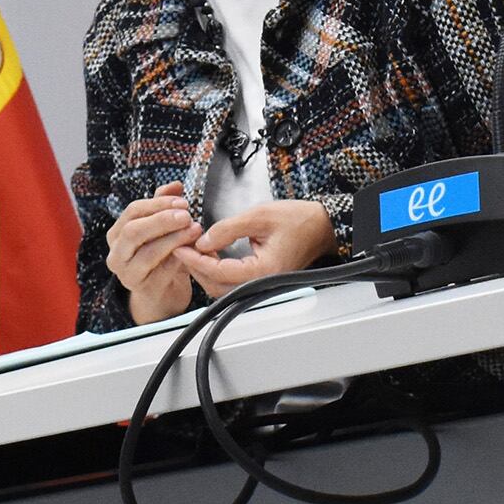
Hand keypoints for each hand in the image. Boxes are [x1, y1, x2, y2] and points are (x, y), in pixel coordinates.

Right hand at [104, 184, 203, 323]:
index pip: (133, 211)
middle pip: (133, 231)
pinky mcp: (144, 290)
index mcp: (118, 233)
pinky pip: (162, 272)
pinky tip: (192, 252)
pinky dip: (179, 260)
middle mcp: (117, 253)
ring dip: (174, 239)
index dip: (158, 204)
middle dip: (162, 220)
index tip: (182, 201)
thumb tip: (175, 185)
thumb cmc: (161, 258)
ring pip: (147, 253)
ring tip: (195, 231)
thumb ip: (164, 206)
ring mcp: (128, 274)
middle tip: (186, 215)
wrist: (162, 294)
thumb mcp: (161, 230)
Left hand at [177, 198, 334, 298]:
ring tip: (193, 249)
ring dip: (205, 270)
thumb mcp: (259, 216)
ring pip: (223, 287)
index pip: (219, 271)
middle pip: (217, 286)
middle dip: (196, 267)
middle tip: (182, 247)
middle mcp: (262, 283)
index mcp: (264, 271)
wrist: (322, 225)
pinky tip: (210, 254)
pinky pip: (233, 282)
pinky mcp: (260, 279)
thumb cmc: (299, 220)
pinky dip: (217, 270)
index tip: (181, 246)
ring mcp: (261, 284)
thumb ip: (227, 229)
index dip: (196, 259)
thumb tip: (203, 240)